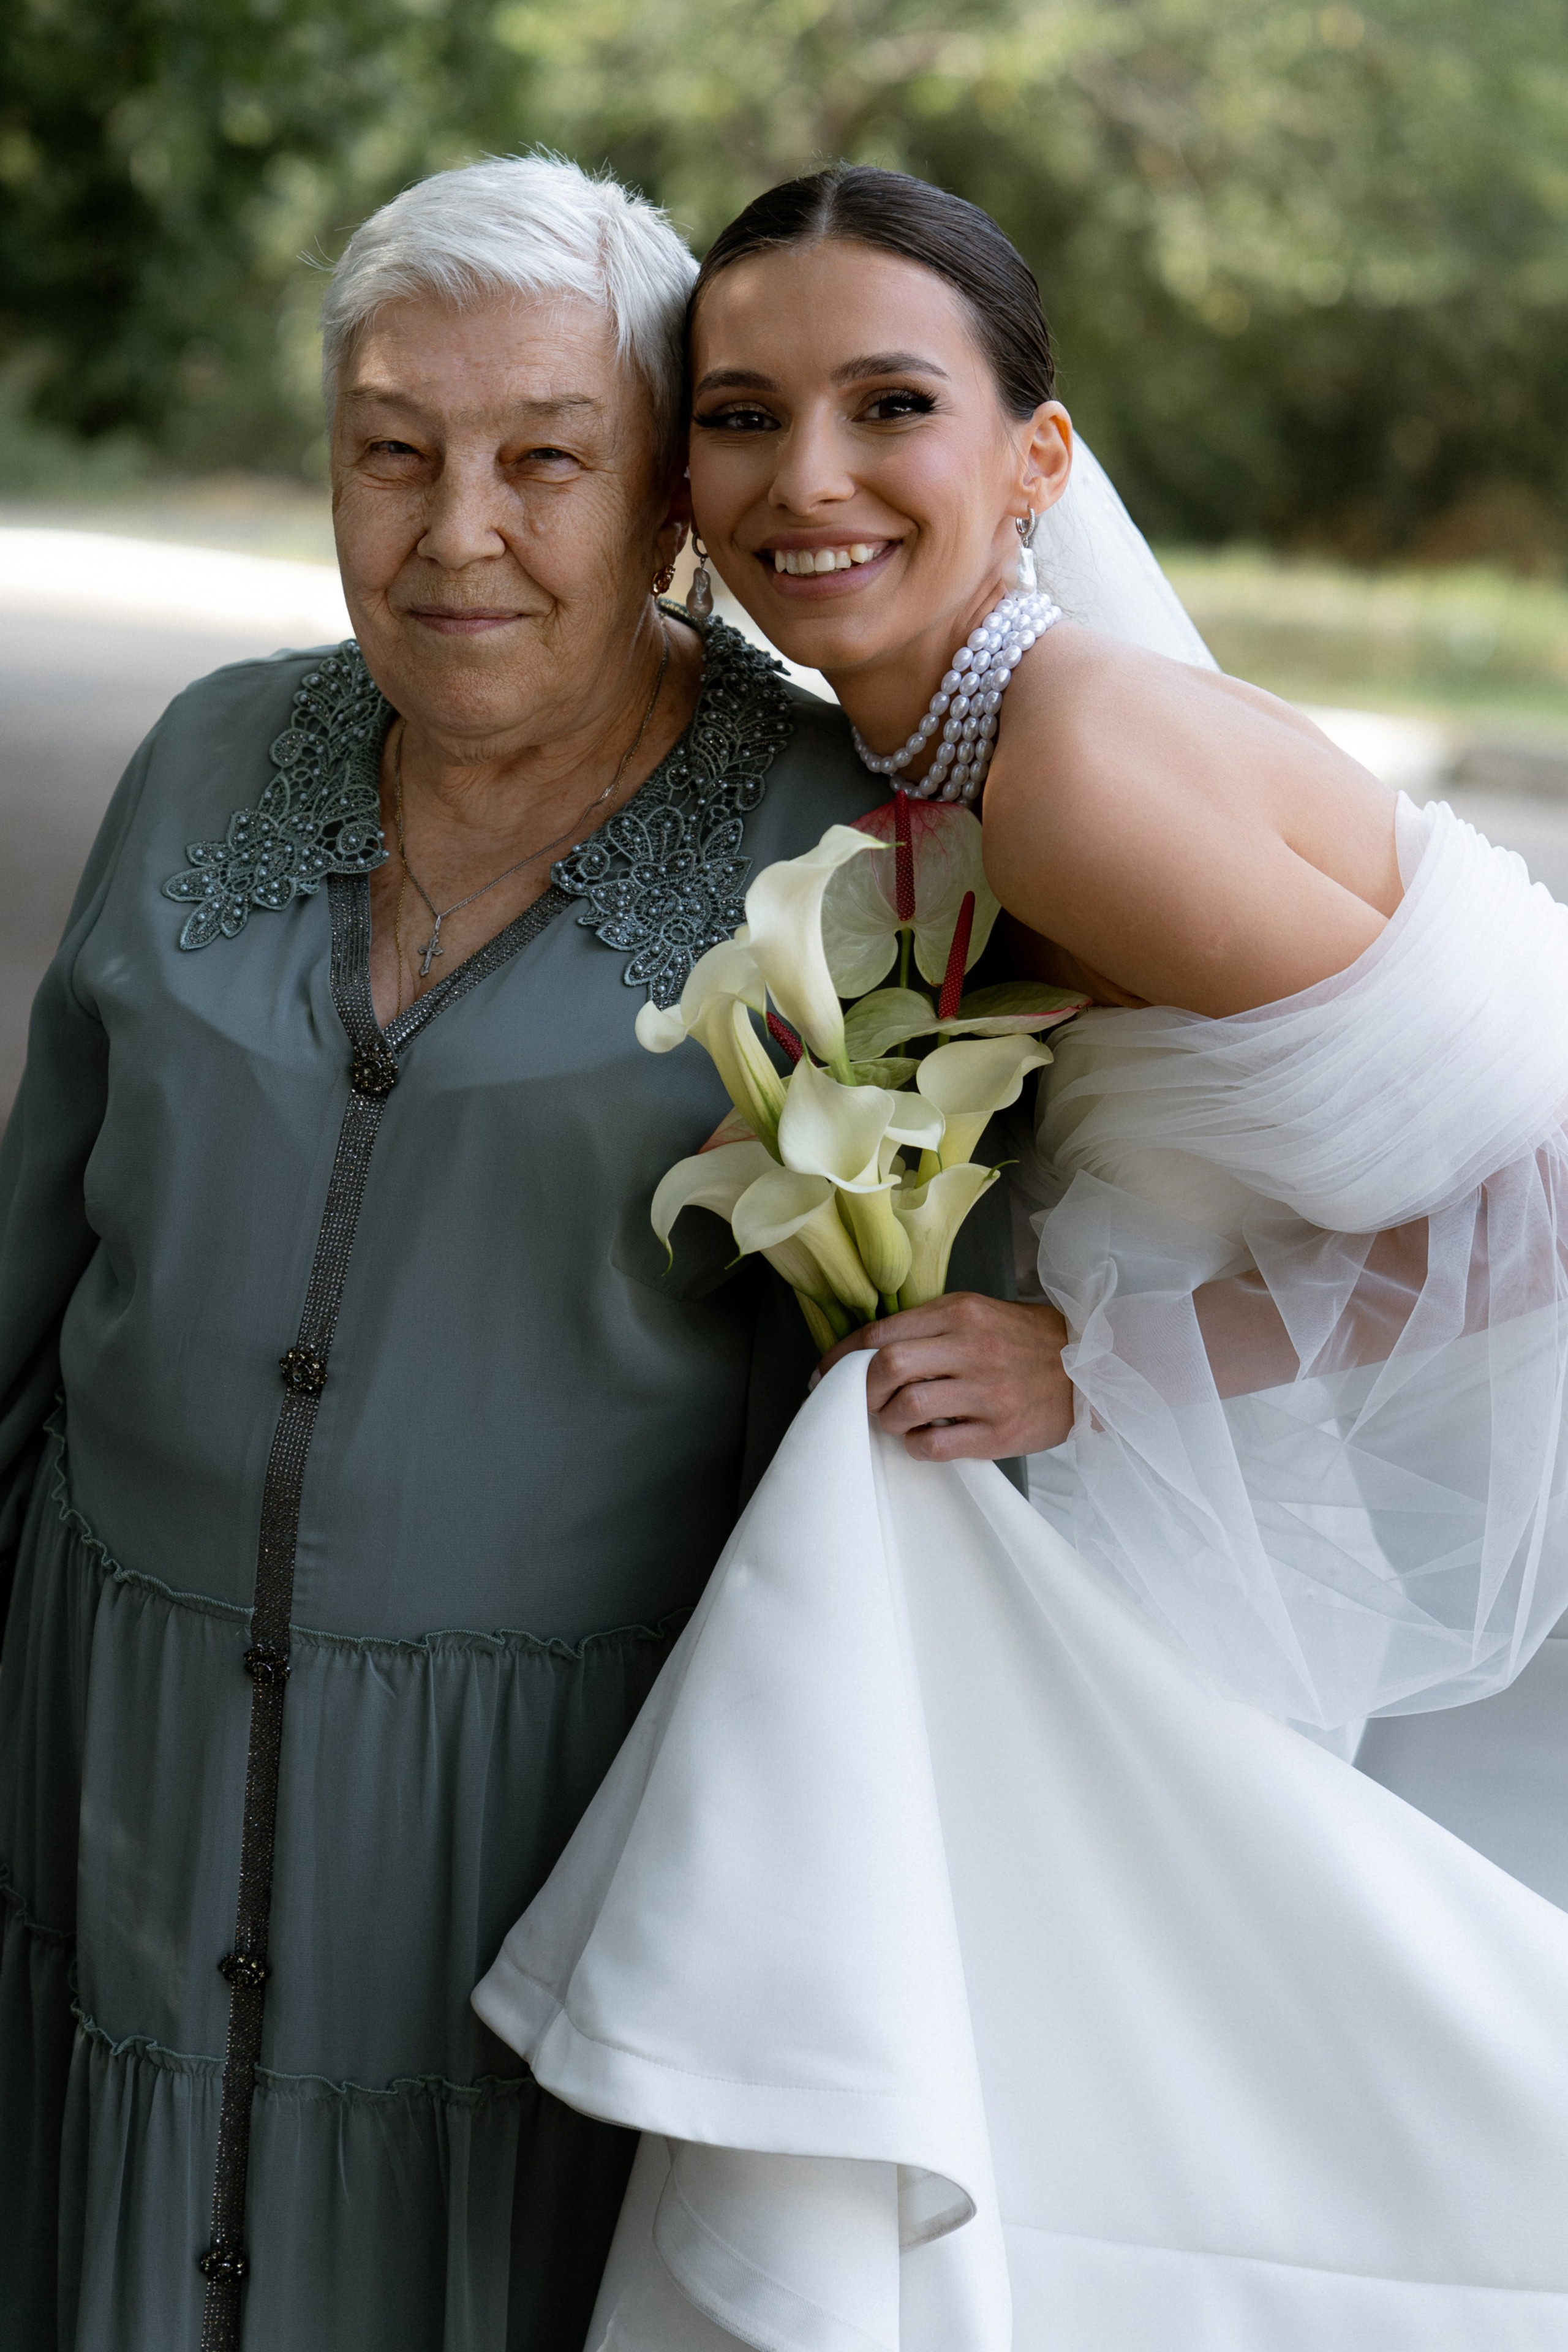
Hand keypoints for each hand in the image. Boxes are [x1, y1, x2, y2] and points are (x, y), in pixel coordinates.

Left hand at [816, 1293, 1074, 1461]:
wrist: (1092, 1367)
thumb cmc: (1026, 1341)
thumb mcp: (978, 1314)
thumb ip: (930, 1327)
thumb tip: (869, 1352)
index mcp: (960, 1313)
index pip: (881, 1333)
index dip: (842, 1357)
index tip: (825, 1374)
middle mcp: (972, 1348)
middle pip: (887, 1367)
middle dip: (860, 1390)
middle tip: (860, 1402)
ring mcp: (988, 1392)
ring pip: (908, 1406)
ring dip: (887, 1419)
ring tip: (895, 1420)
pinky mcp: (1000, 1432)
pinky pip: (937, 1445)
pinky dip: (917, 1446)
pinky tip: (922, 1440)